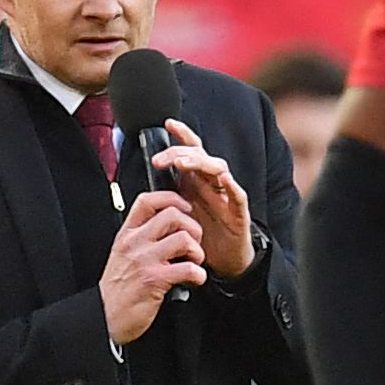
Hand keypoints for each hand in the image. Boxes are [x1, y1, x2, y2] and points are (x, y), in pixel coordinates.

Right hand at [103, 189, 206, 343]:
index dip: (171, 198)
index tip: (184, 208)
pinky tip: (194, 279)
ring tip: (194, 262)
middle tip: (193, 242)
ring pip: (183, 238)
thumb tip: (166, 229)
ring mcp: (144, 260)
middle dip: (192, 227)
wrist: (103, 318)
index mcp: (127, 235)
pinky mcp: (155, 280)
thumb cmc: (115, 292)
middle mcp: (135, 244)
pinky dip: (198, 275)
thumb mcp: (121, 256)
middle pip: (172, 215)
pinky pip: (188, 268)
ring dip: (197, 251)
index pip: (148, 201)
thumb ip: (140, 240)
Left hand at [149, 123, 253, 277]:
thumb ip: (167, 195)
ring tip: (183, 163)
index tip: (167, 124)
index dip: (182, 135)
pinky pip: (238, 195)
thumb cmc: (203, 234)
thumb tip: (145, 182)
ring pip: (218, 169)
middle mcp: (212, 183)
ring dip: (201, 164)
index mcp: (196, 181)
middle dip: (180, 153)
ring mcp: (226, 195)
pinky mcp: (239, 212)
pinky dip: (231, 186)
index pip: (190, 151)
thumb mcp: (179, 211)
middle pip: (200, 156)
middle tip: (161, 159)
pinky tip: (224, 180)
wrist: (225, 260)